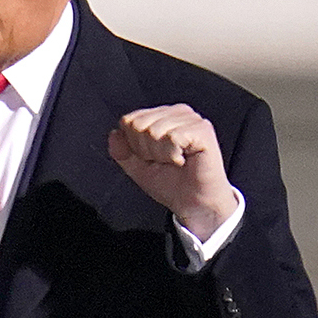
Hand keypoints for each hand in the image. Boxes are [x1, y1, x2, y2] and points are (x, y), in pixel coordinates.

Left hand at [107, 104, 239, 240]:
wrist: (193, 204)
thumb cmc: (171, 184)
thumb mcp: (137, 168)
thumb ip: (122, 151)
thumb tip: (115, 133)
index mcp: (161, 116)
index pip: (129, 121)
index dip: (135, 147)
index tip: (153, 159)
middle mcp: (176, 113)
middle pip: (139, 125)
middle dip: (147, 151)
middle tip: (165, 161)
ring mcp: (191, 119)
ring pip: (154, 131)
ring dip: (161, 155)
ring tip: (175, 162)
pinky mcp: (203, 130)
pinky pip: (172, 137)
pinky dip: (173, 155)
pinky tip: (184, 160)